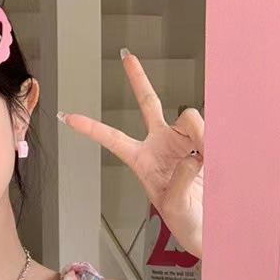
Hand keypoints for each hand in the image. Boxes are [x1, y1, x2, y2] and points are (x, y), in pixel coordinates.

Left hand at [59, 49, 203, 259]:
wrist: (208, 223)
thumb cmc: (184, 219)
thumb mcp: (174, 204)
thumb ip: (181, 179)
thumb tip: (193, 155)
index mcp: (140, 160)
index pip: (113, 139)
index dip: (91, 128)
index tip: (66, 116)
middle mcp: (160, 143)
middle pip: (148, 103)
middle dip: (138, 78)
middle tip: (126, 56)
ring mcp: (182, 139)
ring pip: (190, 118)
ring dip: (200, 137)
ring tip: (205, 163)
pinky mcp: (204, 140)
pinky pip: (208, 130)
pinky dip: (212, 143)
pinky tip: (213, 159)